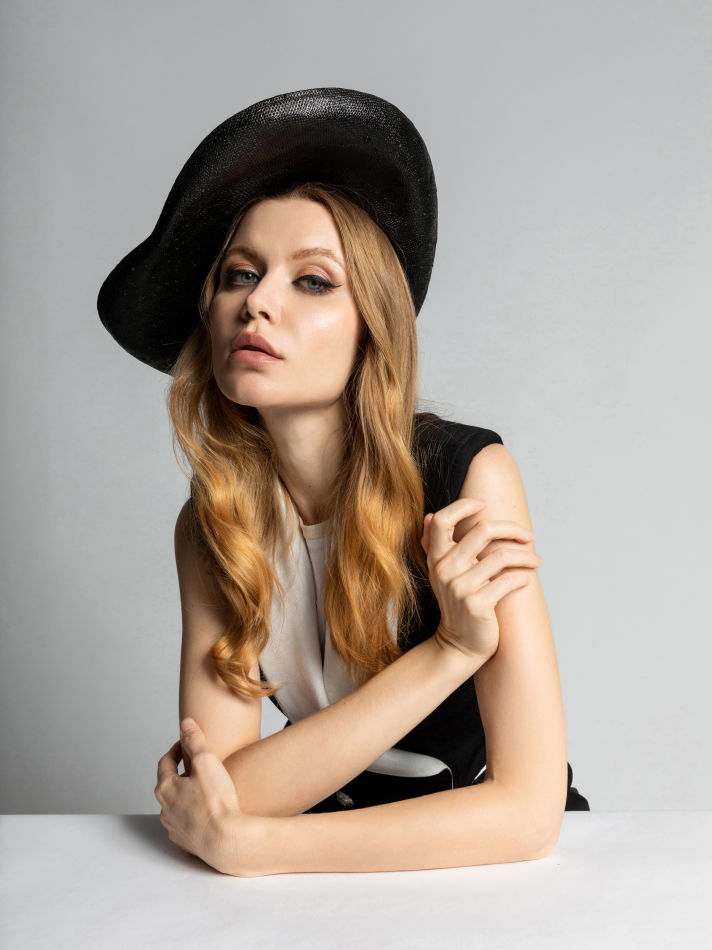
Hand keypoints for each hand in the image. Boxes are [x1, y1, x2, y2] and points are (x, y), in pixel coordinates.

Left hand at [154, 718, 257, 875]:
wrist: (226, 840)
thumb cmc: (217, 801)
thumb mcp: (206, 761)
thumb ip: (194, 740)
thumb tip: (185, 723)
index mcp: (166, 788)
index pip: (166, 762)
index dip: (177, 749)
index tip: (187, 743)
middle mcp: (165, 809)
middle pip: (169, 784)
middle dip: (181, 772)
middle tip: (196, 764)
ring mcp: (174, 827)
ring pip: (175, 805)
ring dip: (185, 794)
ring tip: (203, 788)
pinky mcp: (186, 842)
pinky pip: (184, 823)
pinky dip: (192, 814)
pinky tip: (206, 811)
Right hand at [420, 498, 540, 661]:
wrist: (459, 645)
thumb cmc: (458, 604)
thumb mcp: (443, 574)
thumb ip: (436, 545)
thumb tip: (430, 515)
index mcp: (437, 558)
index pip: (442, 520)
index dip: (464, 506)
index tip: (484, 503)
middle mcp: (445, 569)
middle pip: (482, 530)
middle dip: (512, 529)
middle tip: (528, 536)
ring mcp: (460, 587)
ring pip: (502, 556)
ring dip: (526, 556)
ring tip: (536, 560)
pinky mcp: (477, 605)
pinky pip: (509, 581)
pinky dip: (523, 577)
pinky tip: (526, 579)